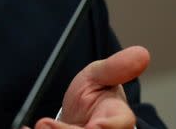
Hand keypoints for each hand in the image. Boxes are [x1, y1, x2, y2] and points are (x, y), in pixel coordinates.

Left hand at [29, 46, 149, 128]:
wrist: (78, 115)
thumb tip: (141, 53)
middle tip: (43, 124)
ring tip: (34, 127)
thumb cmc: (93, 96)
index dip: (105, 128)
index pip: (119, 125)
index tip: (92, 125)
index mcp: (119, 119)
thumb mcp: (99, 75)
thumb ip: (115, 68)